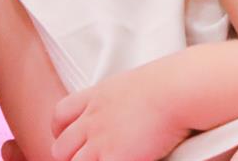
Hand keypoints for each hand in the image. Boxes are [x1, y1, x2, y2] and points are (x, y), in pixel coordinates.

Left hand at [51, 63, 190, 160]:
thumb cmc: (169, 85)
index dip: (62, 132)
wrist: (177, 90)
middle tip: (89, 159)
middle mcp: (93, 119)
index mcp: (97, 96)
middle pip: (61, 146)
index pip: (61, 115)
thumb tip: (134, 109)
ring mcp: (100, 140)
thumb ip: (124, 99)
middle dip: (69, 157)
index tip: (72, 140)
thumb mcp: (135, 84)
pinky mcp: (114, 159)